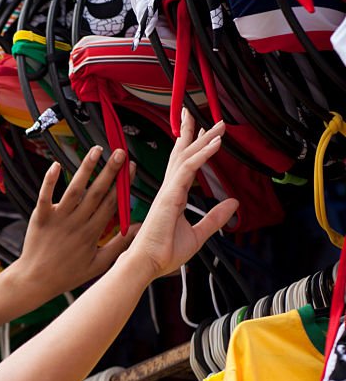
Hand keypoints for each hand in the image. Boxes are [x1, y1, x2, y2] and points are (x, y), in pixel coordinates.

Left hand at [12, 146, 136, 295]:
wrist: (35, 280)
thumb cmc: (67, 274)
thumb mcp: (99, 265)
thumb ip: (119, 245)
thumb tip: (139, 231)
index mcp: (92, 233)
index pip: (111, 203)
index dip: (122, 184)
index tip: (132, 168)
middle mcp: (77, 223)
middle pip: (97, 192)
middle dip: (110, 171)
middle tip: (121, 153)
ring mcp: (58, 219)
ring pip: (75, 189)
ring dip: (86, 169)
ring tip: (96, 150)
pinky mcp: (40, 217)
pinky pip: (45, 196)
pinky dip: (50, 180)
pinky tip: (56, 165)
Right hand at [128, 109, 238, 278]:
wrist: (147, 263)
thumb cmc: (163, 253)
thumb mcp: (198, 234)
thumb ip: (215, 218)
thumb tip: (233, 204)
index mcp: (172, 197)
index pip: (184, 165)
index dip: (194, 146)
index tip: (203, 132)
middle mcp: (169, 189)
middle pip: (182, 153)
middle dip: (193, 133)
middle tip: (205, 116)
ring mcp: (168, 191)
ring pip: (186, 156)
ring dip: (203, 138)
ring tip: (219, 124)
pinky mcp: (170, 195)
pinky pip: (189, 168)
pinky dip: (202, 154)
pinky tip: (215, 144)